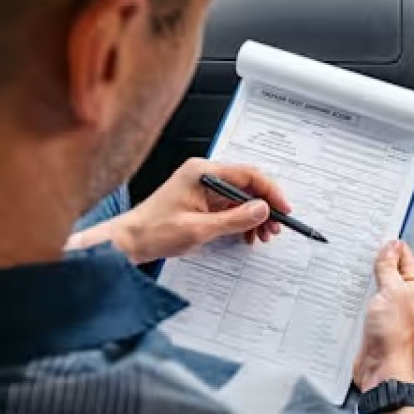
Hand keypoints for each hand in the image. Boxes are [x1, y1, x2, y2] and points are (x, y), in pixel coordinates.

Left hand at [95, 158, 291, 263]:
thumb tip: (262, 209)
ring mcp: (202, 187)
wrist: (130, 241)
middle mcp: (203, 175)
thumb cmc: (154, 231)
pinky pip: (230, 206)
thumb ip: (234, 219)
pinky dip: (242, 220)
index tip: (283, 209)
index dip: (270, 192)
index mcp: (202, 172)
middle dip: (264, 207)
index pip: (248, 175)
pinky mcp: (201, 200)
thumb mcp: (199, 229)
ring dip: (255, 216)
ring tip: (262, 235)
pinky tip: (246, 234)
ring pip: (241, 197)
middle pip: (247, 185)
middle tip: (274, 227)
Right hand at [355, 240, 413, 390]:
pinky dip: (356, 293)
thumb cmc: (394, 336)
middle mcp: (404, 295)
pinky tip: (346, 289)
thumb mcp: (392, 291)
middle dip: (373, 260)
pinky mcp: (374, 318)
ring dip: (363, 277)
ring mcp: (388, 307)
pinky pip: (365, 299)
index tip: (373, 235)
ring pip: (374, 283)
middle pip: (388, 268)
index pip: (403, 254)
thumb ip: (389, 267)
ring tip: (350, 268)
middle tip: (358, 251)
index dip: (389, 244)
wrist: (381, 367)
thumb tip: (390, 247)